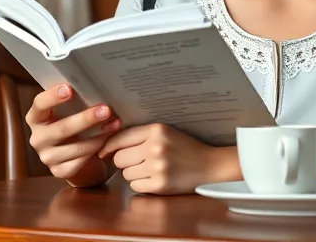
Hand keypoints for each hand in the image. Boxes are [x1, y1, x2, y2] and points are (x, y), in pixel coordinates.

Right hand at [25, 84, 121, 187]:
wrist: (75, 155)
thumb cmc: (75, 125)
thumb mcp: (70, 112)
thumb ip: (76, 101)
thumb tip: (98, 82)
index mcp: (37, 118)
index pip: (39, 105)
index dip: (52, 96)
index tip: (69, 88)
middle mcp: (38, 138)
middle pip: (61, 128)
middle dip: (86, 119)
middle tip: (106, 109)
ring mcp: (47, 157)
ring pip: (75, 147)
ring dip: (99, 136)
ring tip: (115, 124)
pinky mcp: (59, 171)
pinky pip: (81, 161)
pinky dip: (97, 149)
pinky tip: (109, 141)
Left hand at [98, 123, 235, 194]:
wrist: (210, 165)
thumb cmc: (187, 149)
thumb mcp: (167, 133)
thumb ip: (141, 135)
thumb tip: (108, 145)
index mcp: (157, 130)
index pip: (120, 138)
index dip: (109, 146)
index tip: (105, 152)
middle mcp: (156, 147)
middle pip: (119, 158)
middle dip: (125, 161)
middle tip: (139, 161)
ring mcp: (157, 167)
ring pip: (125, 174)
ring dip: (134, 174)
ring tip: (151, 169)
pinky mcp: (159, 184)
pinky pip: (134, 186)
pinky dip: (141, 184)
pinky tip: (155, 178)